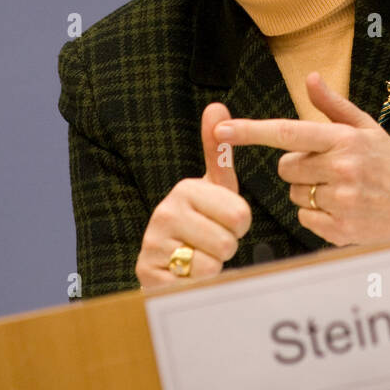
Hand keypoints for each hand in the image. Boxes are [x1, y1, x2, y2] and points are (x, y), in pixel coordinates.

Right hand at [135, 103, 252, 288]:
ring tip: (199, 255)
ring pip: (213, 263)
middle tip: (210, 240)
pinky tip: (186, 273)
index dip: (239, 224)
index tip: (223, 220)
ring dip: (213, 265)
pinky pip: (196, 283)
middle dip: (226, 246)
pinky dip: (198, 283)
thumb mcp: (214, 187)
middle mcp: (164, 213)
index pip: (239, 215)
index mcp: (184, 189)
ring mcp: (153, 246)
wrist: (168, 263)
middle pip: (228, 241)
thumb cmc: (200, 221)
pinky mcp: (149, 276)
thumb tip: (217, 106)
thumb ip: (218, 151)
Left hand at [214, 72, 389, 246]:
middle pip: (285, 167)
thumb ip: (333, 105)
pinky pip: (304, 219)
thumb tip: (309, 77)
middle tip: (329, 167)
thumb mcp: (367, 128)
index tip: (222, 130)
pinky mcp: (340, 230)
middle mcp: (341, 169)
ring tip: (340, 189)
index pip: (287, 132)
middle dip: (298, 167)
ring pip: (294, 194)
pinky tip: (343, 209)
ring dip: (307, 191)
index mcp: (344, 139)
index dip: (251, 131)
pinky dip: (317, 215)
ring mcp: (341, 202)